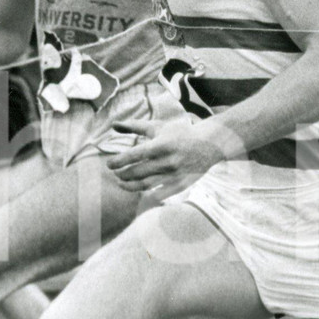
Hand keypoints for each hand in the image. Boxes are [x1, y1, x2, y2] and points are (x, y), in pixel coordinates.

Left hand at [106, 116, 228, 197]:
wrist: (209, 144)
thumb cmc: (180, 133)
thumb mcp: (158, 127)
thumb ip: (134, 126)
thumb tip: (113, 124)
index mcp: (160, 145)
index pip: (133, 156)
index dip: (118, 161)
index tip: (109, 164)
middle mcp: (166, 162)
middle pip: (136, 172)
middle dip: (122, 174)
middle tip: (116, 173)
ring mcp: (174, 175)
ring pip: (145, 185)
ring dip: (129, 186)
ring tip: (122, 182)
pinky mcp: (180, 185)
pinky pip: (158, 194)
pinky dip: (146, 194)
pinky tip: (139, 190)